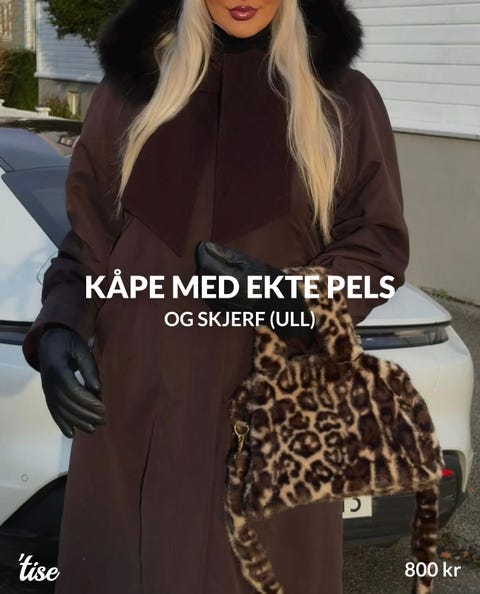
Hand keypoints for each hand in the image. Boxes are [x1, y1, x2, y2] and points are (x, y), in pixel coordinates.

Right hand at [37, 326, 105, 437]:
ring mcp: (47, 391)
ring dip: (77, 422)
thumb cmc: (68, 344)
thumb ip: (89, 369)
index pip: (73, 390)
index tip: (103, 408)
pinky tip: (71, 434)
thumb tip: (97, 389)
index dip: (88, 401)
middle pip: (68, 403)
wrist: (48, 342)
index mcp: (57, 369)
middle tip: (103, 420)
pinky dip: (62, 424)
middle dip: (86, 414)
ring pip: (62, 410)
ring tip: (93, 429)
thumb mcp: (81, 350)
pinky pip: (53, 412)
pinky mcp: (48, 395)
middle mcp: (49, 383)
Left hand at [195, 241, 315, 344]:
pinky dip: (210, 290)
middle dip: (204, 265)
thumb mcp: (249, 262)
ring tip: (218, 270)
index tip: (202, 246)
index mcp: (232, 279)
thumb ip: (225, 255)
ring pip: (203, 287)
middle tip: (212, 256)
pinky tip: (219, 284)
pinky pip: (209, 299)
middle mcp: (225, 295)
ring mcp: (224, 306)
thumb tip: (205, 247)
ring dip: (206, 277)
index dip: (202, 253)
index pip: (205, 264)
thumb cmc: (268, 280)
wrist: (281, 307)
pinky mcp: (224, 313)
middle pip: (202, 275)